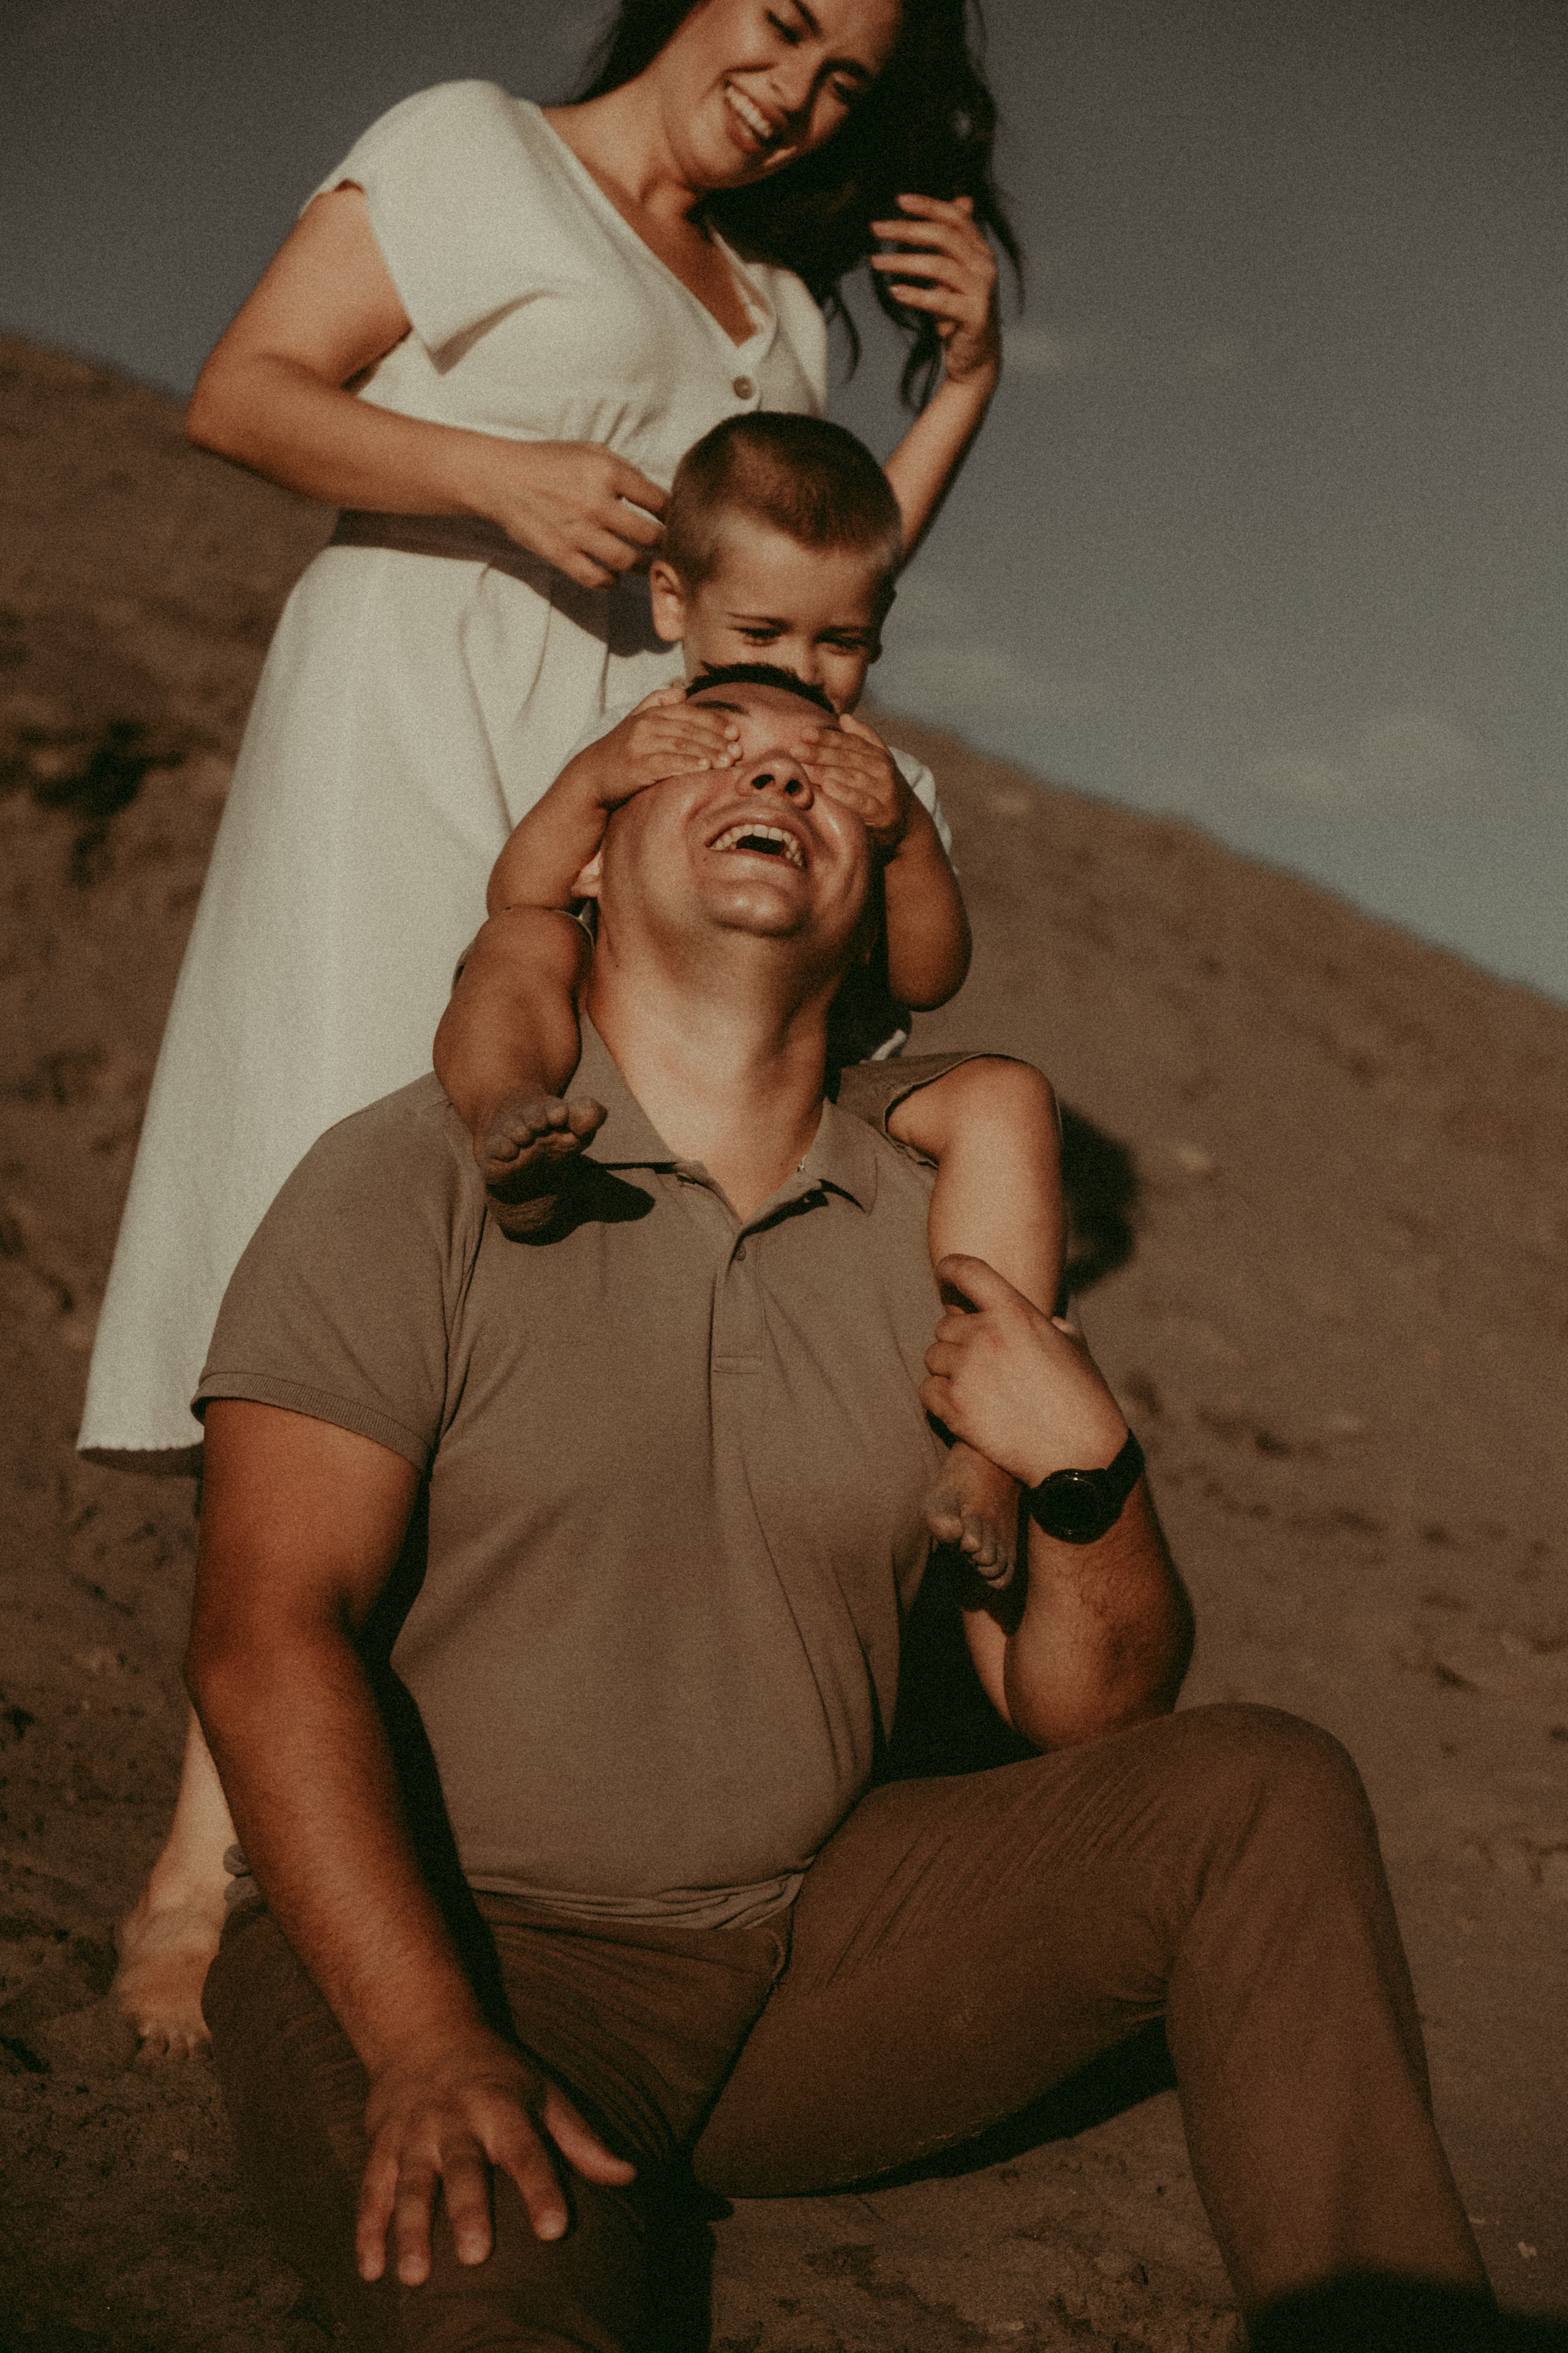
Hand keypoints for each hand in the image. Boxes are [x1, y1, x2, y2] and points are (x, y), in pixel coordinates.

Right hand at [356, 2029, 635, 2286]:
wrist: (424, 2030)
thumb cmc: (499, 2074)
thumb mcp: (544, 2094)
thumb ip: (581, 2140)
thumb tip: (630, 2175)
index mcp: (502, 2105)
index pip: (527, 2149)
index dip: (541, 2188)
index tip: (555, 2229)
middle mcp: (456, 2118)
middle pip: (463, 2167)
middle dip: (467, 2210)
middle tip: (476, 2256)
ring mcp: (414, 2132)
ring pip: (411, 2182)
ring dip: (410, 2229)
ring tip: (415, 2276)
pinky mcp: (381, 2145)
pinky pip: (372, 2189)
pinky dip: (367, 2230)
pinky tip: (371, 2271)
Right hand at [479, 441, 666, 589]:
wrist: (501, 478)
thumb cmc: (548, 462)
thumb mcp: (590, 451)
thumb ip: (624, 471)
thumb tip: (655, 497)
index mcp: (607, 472)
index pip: (658, 501)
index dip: (673, 515)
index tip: (676, 523)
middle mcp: (596, 503)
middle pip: (649, 536)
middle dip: (665, 545)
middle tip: (668, 550)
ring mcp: (578, 532)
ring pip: (627, 561)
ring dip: (642, 567)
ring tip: (646, 565)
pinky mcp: (561, 554)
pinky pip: (596, 579)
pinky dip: (610, 582)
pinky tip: (614, 577)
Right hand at [586, 686, 740, 807]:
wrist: (591, 776)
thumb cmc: (619, 750)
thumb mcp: (634, 720)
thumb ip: (657, 702)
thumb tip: (683, 690)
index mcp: (650, 713)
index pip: (688, 713)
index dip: (713, 721)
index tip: (734, 732)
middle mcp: (645, 725)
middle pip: (689, 729)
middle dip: (716, 739)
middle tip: (738, 750)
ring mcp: (640, 745)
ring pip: (681, 745)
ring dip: (708, 753)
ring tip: (728, 761)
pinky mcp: (636, 766)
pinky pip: (667, 763)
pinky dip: (687, 765)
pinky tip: (704, 768)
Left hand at [791, 712, 909, 849]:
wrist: (907, 821)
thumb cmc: (882, 788)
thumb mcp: (877, 761)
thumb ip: (863, 738)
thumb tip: (844, 717)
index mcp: (878, 755)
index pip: (851, 742)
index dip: (828, 737)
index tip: (805, 733)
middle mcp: (883, 770)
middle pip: (848, 759)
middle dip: (821, 753)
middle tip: (796, 750)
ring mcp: (884, 791)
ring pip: (852, 778)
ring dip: (827, 772)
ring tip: (805, 768)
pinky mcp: (883, 813)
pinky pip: (862, 802)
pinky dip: (845, 794)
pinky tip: (827, 788)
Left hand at [868, 195, 1000, 391]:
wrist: (975, 359)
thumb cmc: (957, 313)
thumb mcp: (951, 274)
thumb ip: (950, 242)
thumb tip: (961, 199)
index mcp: (980, 250)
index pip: (956, 217)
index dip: (929, 205)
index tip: (898, 200)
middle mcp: (984, 266)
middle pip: (944, 236)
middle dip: (907, 229)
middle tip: (875, 228)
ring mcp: (982, 291)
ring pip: (940, 266)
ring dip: (903, 261)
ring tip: (875, 262)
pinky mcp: (975, 317)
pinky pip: (942, 301)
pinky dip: (916, 295)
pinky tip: (894, 291)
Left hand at [920, 1255, 1127, 1488]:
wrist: (1080, 1455)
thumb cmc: (1084, 1399)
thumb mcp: (1074, 1347)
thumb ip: (1048, 1324)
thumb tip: (1043, 1320)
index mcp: (1016, 1313)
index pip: (967, 1271)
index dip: (949, 1269)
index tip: (943, 1273)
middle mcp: (986, 1336)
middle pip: (944, 1326)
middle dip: (959, 1342)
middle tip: (982, 1365)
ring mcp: (967, 1372)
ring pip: (933, 1358)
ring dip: (948, 1370)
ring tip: (978, 1389)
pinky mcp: (955, 1408)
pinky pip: (927, 1390)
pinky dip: (939, 1398)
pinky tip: (962, 1407)